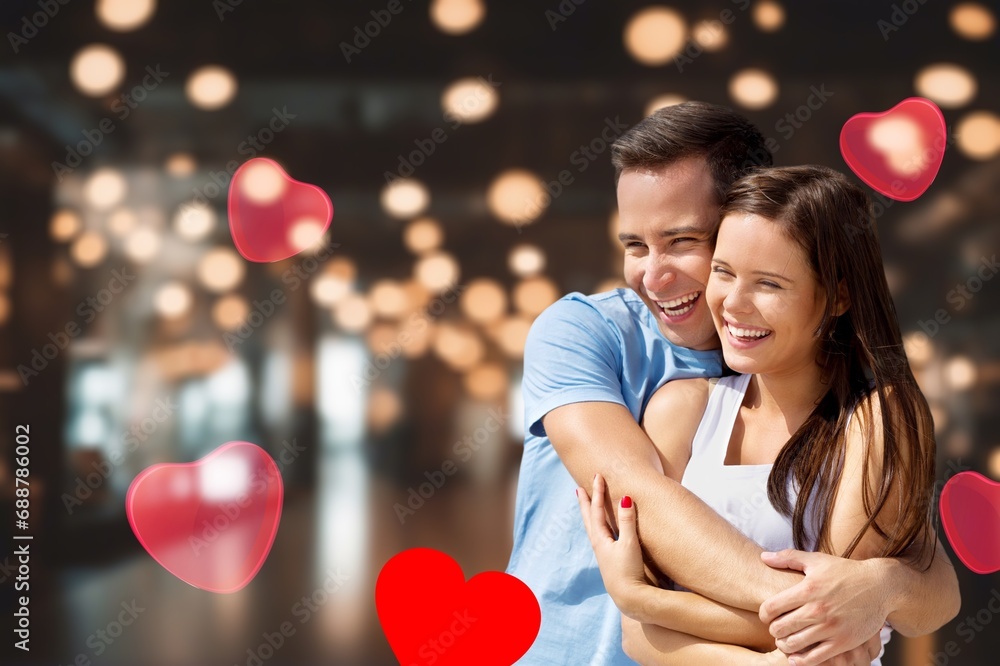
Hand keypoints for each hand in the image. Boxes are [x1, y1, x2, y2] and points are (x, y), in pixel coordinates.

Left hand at [576, 474, 648, 618]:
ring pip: (593, 527)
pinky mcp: (609, 560)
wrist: (629, 598)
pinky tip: (603, 530)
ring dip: (590, 514)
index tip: (597, 476)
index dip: (598, 492)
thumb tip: (625, 497)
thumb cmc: (629, 571)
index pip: (597, 510)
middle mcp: (598, 544)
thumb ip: (627, 521)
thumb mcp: (629, 544)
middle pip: (589, 518)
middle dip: (586, 502)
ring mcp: (603, 553)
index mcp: (600, 538)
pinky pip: (600, 536)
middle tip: (580, 489)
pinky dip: (598, 526)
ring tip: (588, 506)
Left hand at [759, 549, 888, 665]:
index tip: (766, 616)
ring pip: (794, 644)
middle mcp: (817, 609)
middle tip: (775, 630)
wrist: (880, 586)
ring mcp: (831, 627)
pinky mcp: (843, 642)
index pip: (771, 608)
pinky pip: (815, 658)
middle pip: (780, 628)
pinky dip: (801, 660)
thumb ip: (788, 557)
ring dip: (784, 645)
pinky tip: (796, 656)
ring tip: (784, 642)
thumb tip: (763, 557)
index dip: (763, 614)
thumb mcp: (817, 560)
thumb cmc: (845, 571)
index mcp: (807, 589)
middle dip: (773, 631)